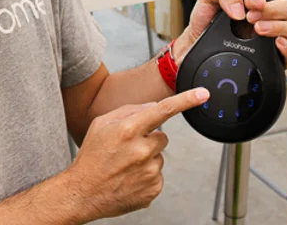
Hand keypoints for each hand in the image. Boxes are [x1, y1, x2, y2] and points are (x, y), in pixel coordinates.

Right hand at [65, 88, 209, 219]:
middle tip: (128, 148)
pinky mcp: (153, 189)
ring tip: (125, 165)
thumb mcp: (101, 124)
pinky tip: (130, 177)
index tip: (202, 94)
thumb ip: (128, 111)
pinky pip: (158, 175)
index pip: (164, 110)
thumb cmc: (91, 157)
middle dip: (149, 139)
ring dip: (147, 158)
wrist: (83, 192)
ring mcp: (149, 172)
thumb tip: (152, 107)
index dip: (186, 100)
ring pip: (160, 156)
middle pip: (162, 136)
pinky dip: (147, 175)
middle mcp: (142, 150)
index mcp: (128, 129)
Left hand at [177, 0, 286, 67]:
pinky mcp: (269, 59)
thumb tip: (241, 8)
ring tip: (258, 30)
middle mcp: (265, 21)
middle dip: (273, 11)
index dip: (263, 0)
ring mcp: (269, 40)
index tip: (250, 4)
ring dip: (279, 28)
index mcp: (254, 6)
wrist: (194, 46)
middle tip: (252, 18)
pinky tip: (276, 44)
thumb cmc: (204, 22)